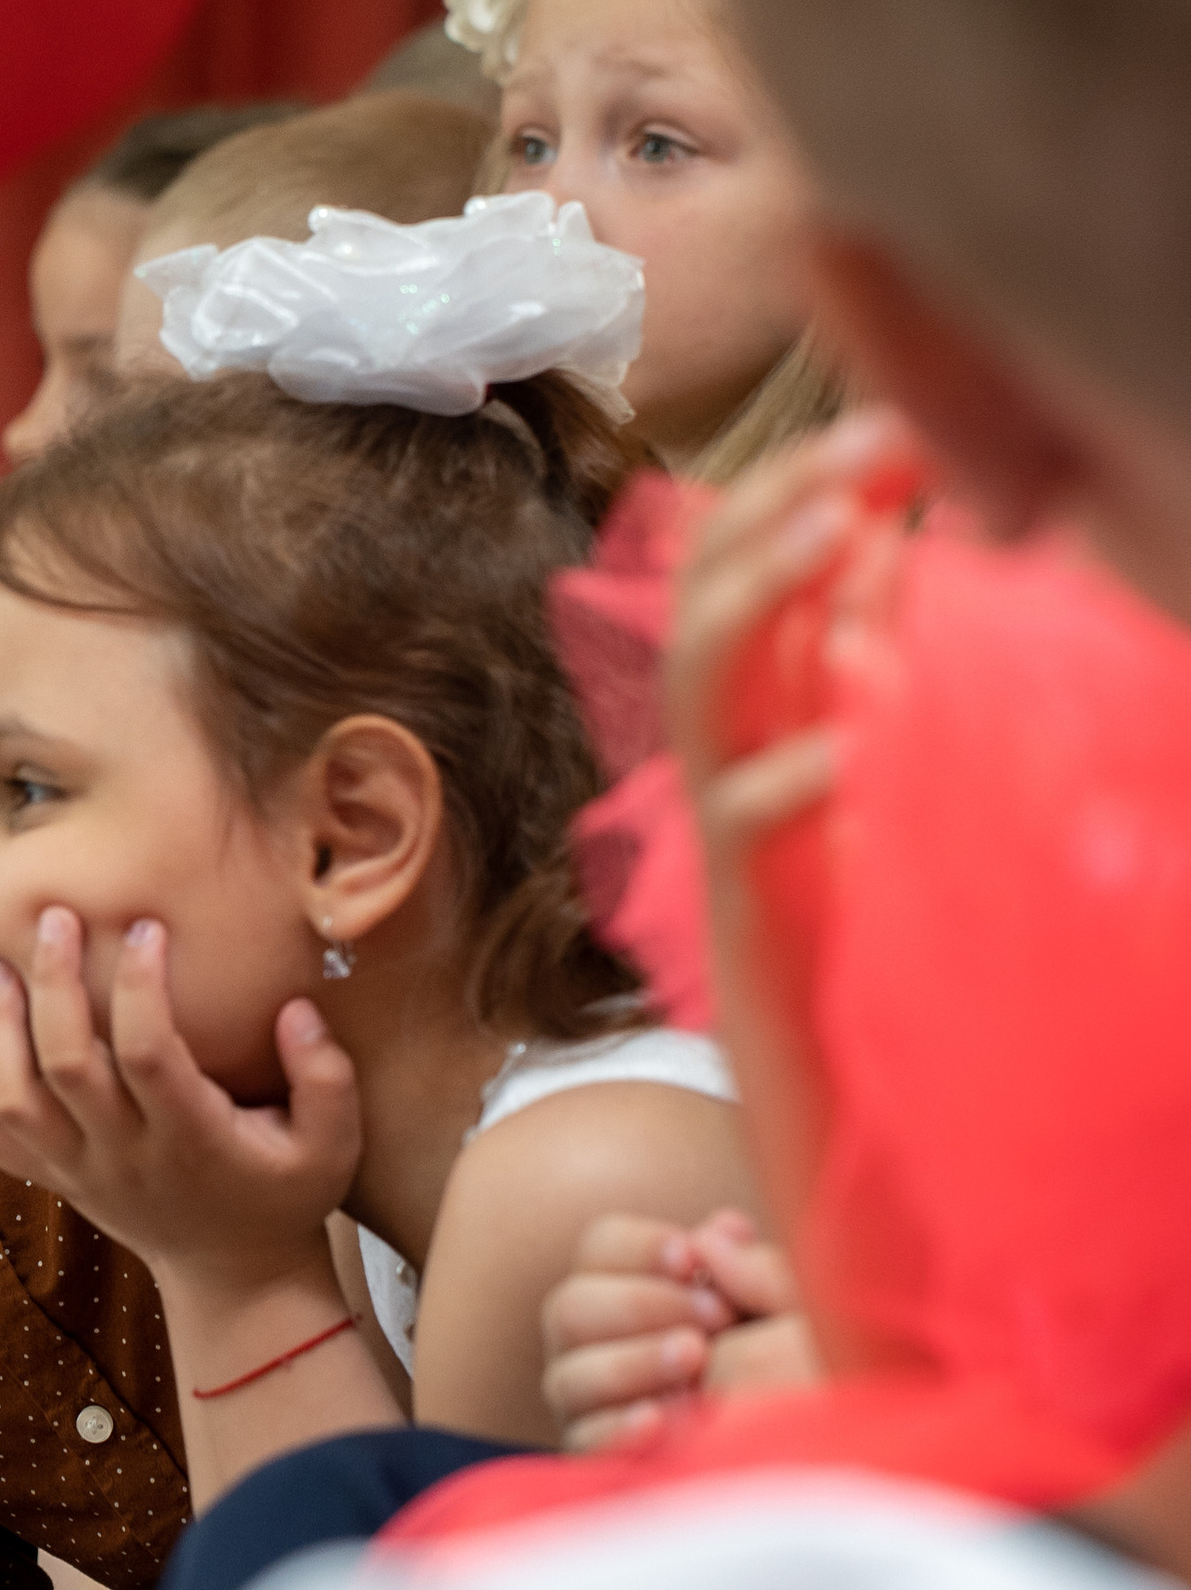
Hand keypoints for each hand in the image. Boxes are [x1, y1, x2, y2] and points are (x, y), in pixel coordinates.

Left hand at [0, 908, 361, 1319]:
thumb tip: (296, 1012)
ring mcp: (77, 1169)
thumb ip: (327, 1078)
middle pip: (66, 1067)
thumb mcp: (333, 1145)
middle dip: (53, 985)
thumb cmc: (284, 1194)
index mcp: (191, 1137)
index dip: (143, 988)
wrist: (235, 1277)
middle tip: (52, 916)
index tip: (146, 925)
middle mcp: (123, 1155)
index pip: (150, 1056)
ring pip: (10, 1099)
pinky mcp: (50, 1177)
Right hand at [541, 1208, 800, 1451]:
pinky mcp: (599, 1457)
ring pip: (570, 1375)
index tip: (692, 1258)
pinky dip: (618, 1427)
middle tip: (715, 1315)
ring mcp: (587, 1403)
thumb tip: (724, 1232)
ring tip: (696, 1357)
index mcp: (624, 1288)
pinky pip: (585, 1440)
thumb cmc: (791, 1366)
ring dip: (633, 1361)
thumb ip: (761, 1270)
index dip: (640, 1248)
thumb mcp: (789, 1314)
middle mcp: (591, 1343)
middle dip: (641, 1304)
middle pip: (571, 1307)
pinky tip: (661, 1419)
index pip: (601, 1248)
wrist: (803, 1453)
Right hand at [666, 416, 919, 1229]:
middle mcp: (722, 778)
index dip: (791, 493)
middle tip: (875, 443)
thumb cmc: (877, 982)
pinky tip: (862, 740)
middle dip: (775, 507)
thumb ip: (870, 684)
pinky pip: (744, 824)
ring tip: (841, 532)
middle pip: (699, 604)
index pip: (734, 581)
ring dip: (759, 594)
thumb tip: (892, 560)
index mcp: (756, 740)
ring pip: (697, 683)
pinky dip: (797, 770)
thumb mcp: (883, 805)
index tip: (890, 437)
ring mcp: (725, 844)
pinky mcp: (746, 918)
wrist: (843, 1152)